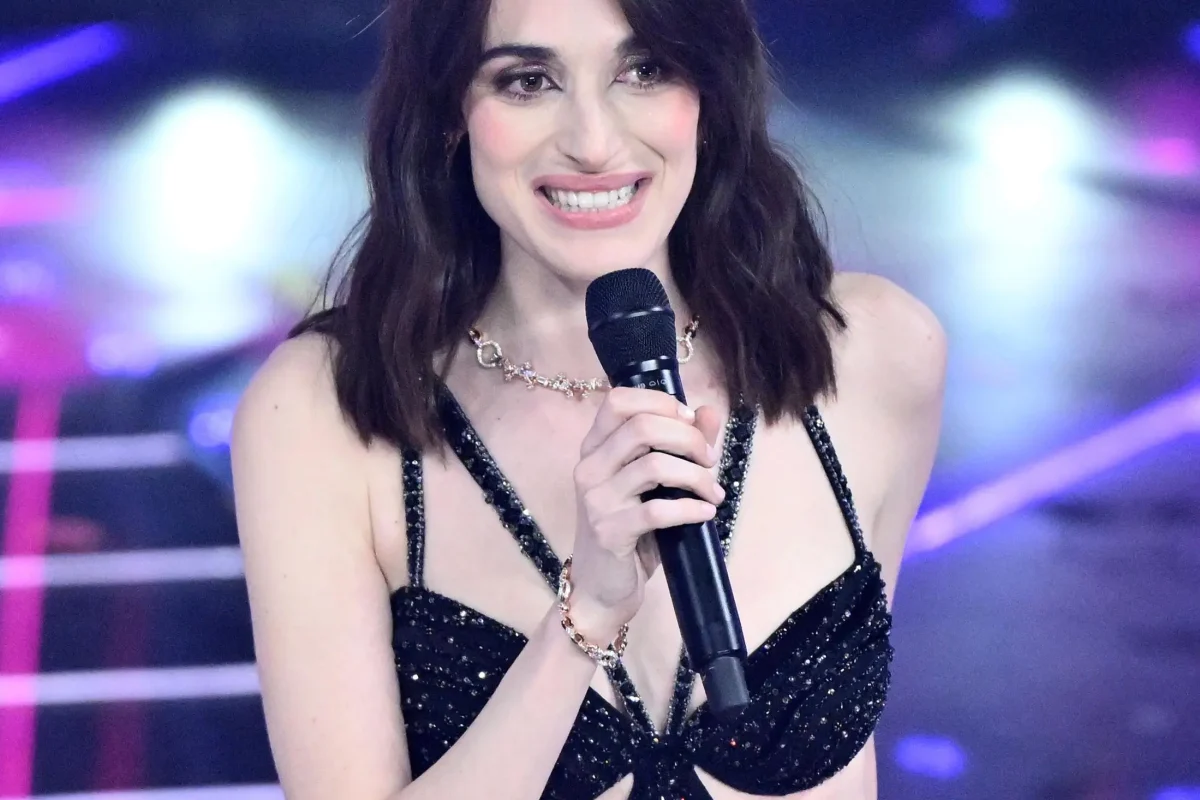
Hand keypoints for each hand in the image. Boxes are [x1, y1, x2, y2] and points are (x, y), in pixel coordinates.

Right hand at [567, 387, 724, 641]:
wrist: (600, 590)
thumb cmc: (630, 532)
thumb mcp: (654, 486)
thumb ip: (681, 445)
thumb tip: (709, 412)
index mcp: (595, 448)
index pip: (618, 400)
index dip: (660, 402)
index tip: (690, 421)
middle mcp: (589, 467)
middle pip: (642, 427)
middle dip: (688, 439)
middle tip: (710, 459)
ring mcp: (596, 499)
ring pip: (655, 465)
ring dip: (696, 476)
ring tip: (713, 492)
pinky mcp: (609, 531)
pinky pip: (659, 510)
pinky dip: (692, 508)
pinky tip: (706, 513)